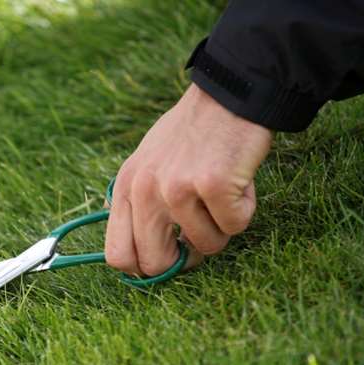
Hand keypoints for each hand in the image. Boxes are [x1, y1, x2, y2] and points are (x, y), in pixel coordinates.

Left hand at [105, 83, 271, 276]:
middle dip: (186, 260)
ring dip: (222, 227)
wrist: (227, 96)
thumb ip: (139, 206)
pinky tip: (239, 182)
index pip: (118, 255)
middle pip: (157, 264)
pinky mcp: (213, 185)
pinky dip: (244, 209)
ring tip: (223, 193)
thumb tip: (142, 258)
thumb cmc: (191, 134)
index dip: (145, 268)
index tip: (168, 260)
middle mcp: (144, 190)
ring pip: (206, 247)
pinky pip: (235, 226)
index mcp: (125, 188)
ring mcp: (177, 188)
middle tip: (203, 235)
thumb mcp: (147, 164)